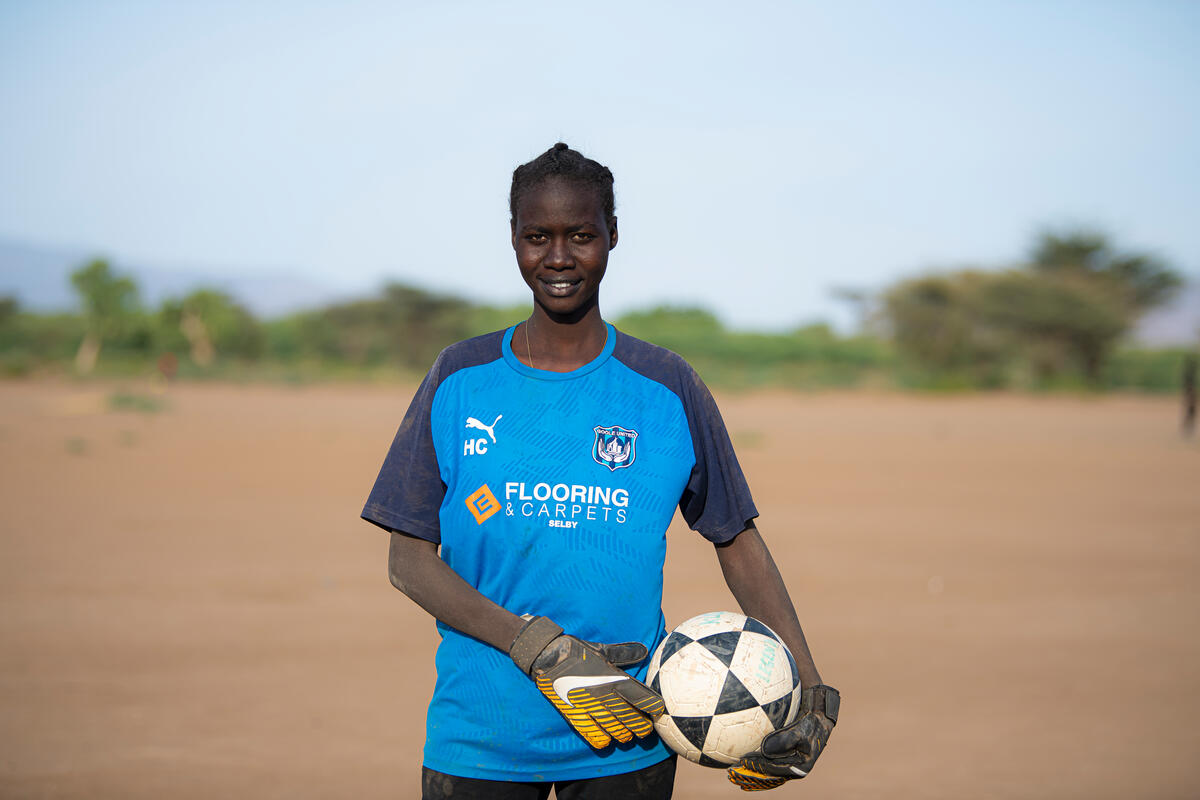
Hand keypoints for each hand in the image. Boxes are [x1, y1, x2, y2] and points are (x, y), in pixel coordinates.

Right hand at [509, 616, 664, 748]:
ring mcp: (587, 705)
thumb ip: (623, 653)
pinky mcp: (572, 711)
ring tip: (628, 737)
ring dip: (621, 733)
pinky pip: (588, 730)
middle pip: (627, 714)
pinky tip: (605, 742)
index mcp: (611, 677)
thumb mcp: (601, 649)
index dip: (650, 706)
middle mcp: (602, 693)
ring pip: (610, 725)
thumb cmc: (575, 650)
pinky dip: (598, 738)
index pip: (638, 696)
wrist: (546, 654)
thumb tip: (643, 650)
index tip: (658, 712)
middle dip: (639, 724)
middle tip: (646, 731)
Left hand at [727, 684, 839, 790]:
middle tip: (732, 774)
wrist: (820, 715)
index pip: (775, 769)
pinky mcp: (783, 755)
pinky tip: (739, 758)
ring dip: (749, 773)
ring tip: (732, 773)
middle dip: (749, 776)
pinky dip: (754, 762)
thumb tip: (763, 750)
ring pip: (765, 771)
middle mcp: (792, 768)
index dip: (758, 767)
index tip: (743, 762)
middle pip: (767, 775)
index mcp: (800, 766)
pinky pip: (766, 762)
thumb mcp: (802, 729)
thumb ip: (785, 739)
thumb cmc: (812, 720)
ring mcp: (787, 762)